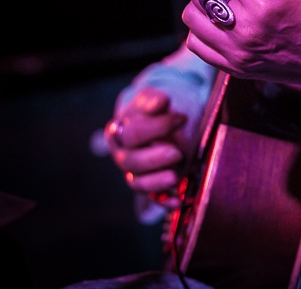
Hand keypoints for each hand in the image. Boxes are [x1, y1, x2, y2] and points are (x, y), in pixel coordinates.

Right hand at [106, 87, 187, 207]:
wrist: (167, 121)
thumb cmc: (158, 110)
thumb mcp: (155, 100)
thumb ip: (154, 101)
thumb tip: (160, 102)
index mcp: (119, 132)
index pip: (132, 134)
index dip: (157, 127)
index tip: (181, 118)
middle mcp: (123, 155)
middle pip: (130, 162)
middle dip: (154, 158)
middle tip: (176, 152)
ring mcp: (136, 173)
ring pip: (138, 183)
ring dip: (156, 182)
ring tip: (174, 177)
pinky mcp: (151, 186)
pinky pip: (153, 198)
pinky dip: (164, 201)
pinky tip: (177, 201)